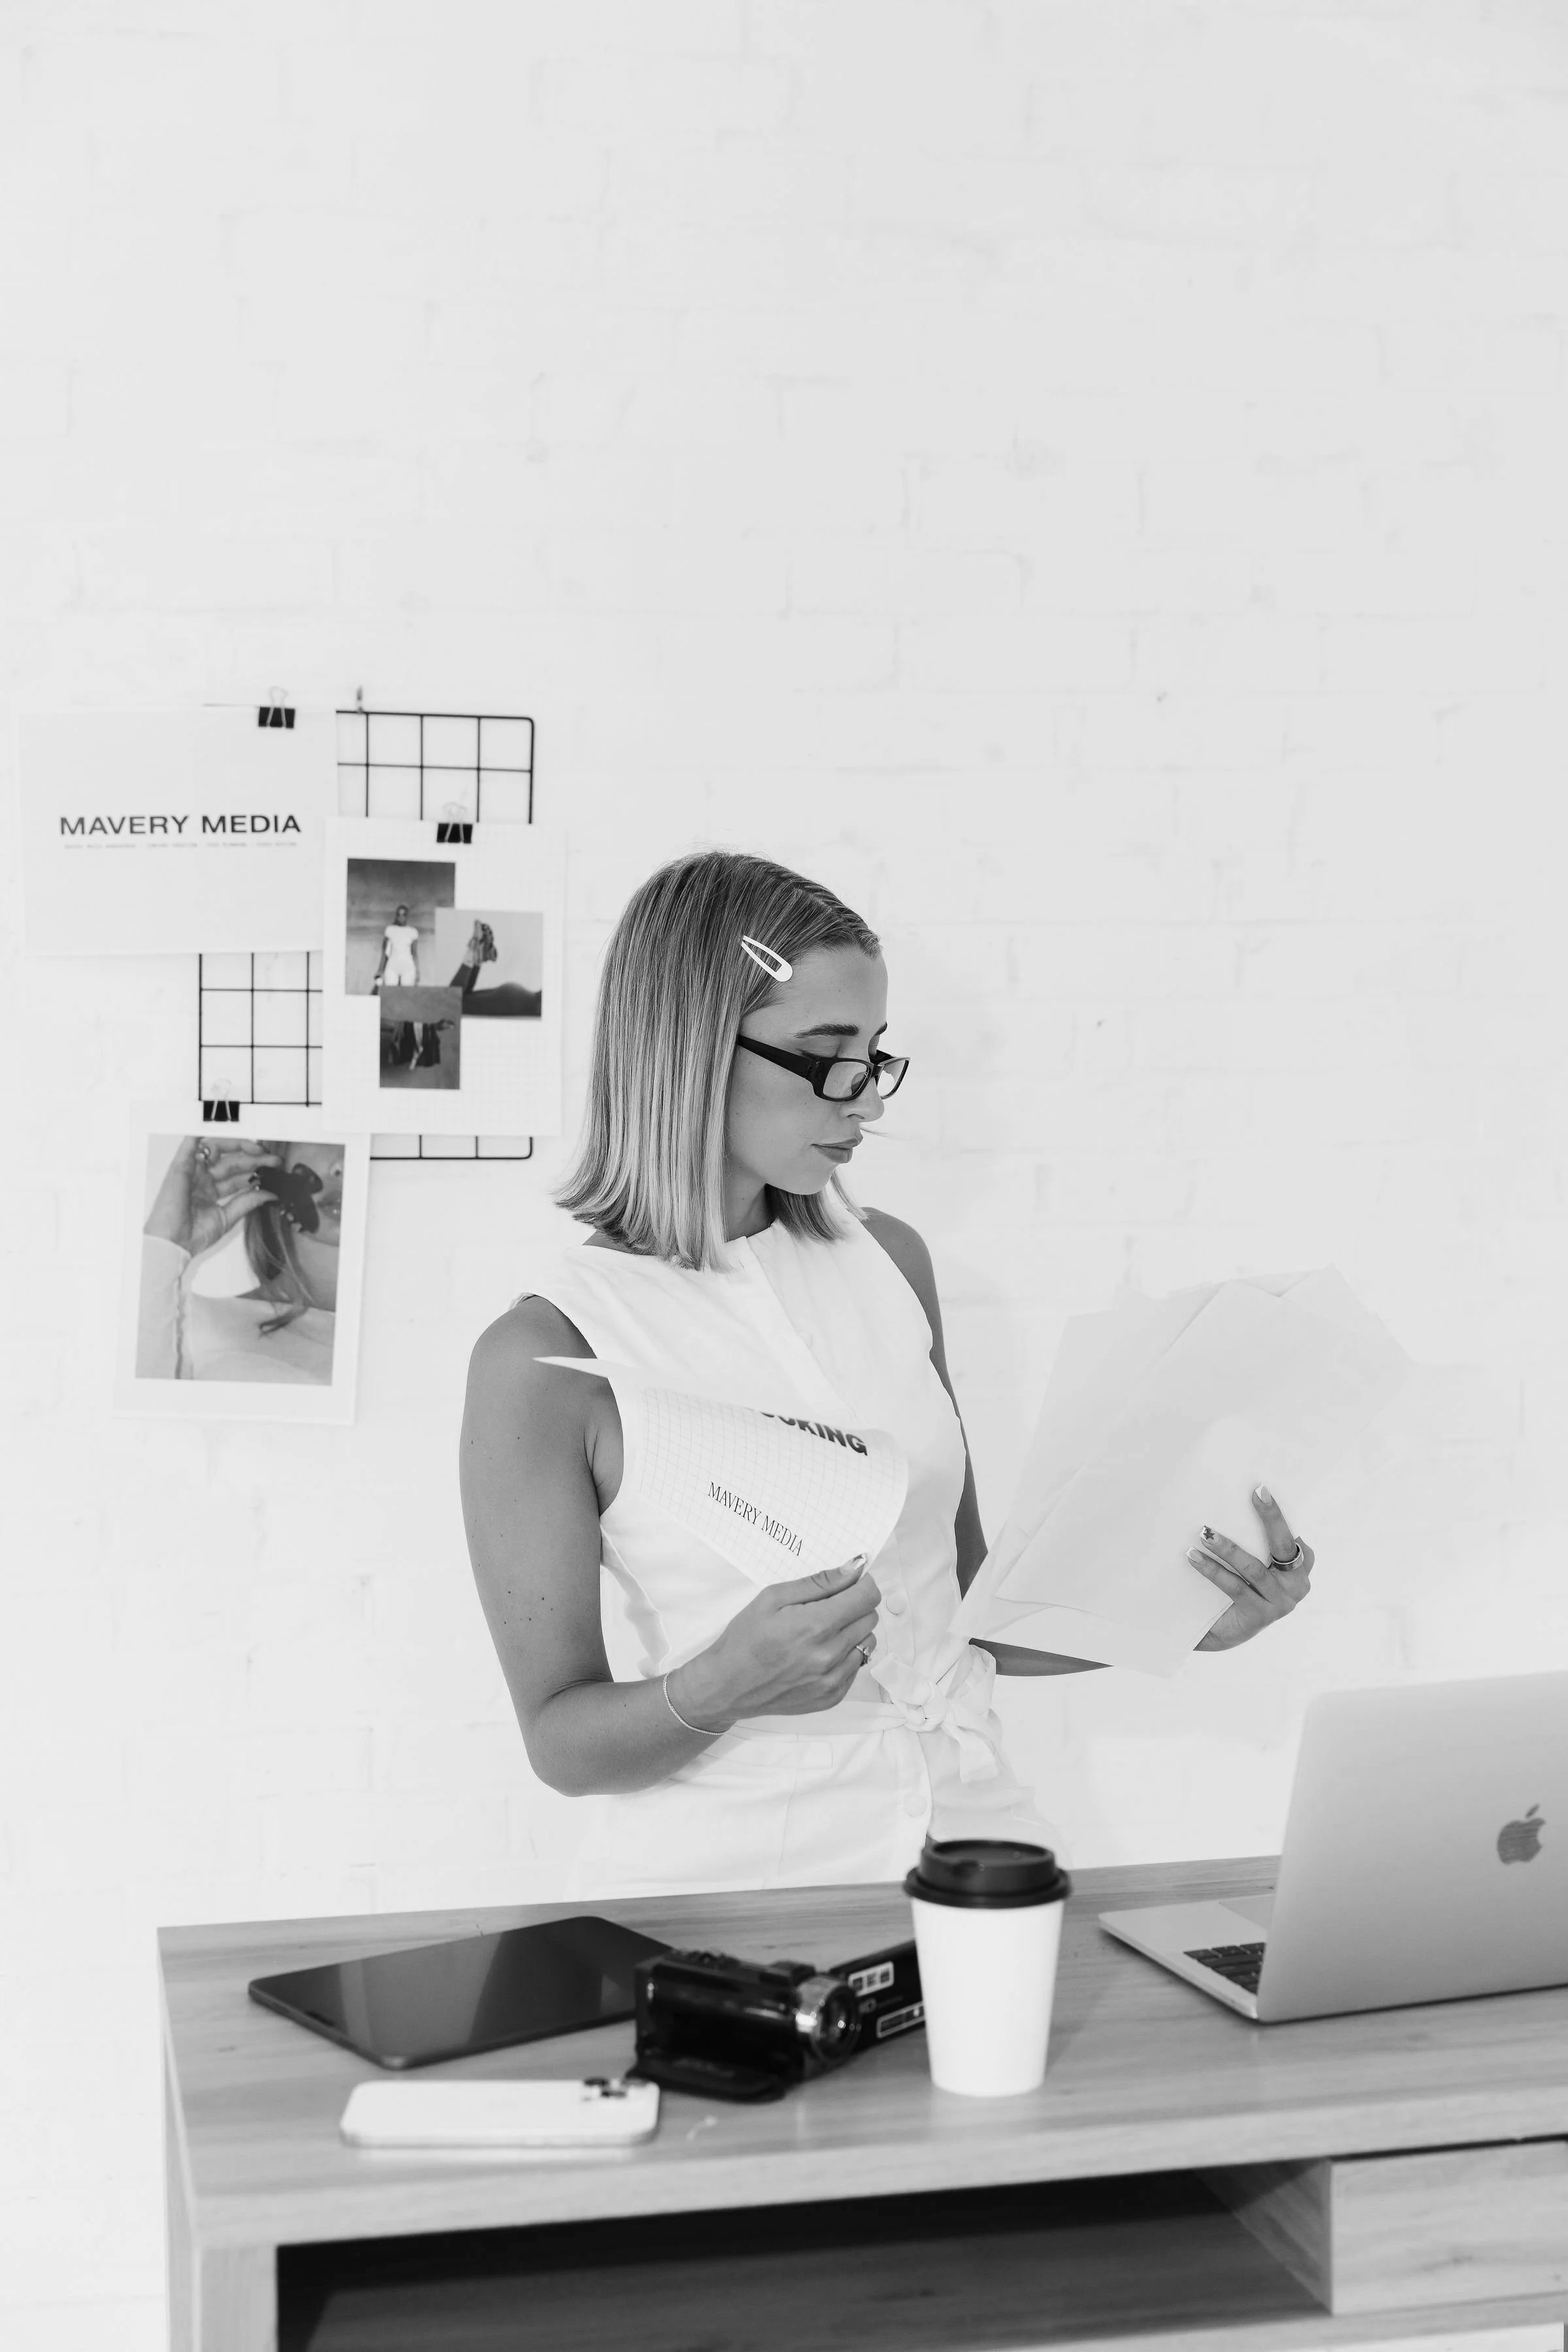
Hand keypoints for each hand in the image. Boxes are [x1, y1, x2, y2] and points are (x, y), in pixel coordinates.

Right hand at [144, 1136, 280, 1257]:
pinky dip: (199, 1136)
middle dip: (254, 1159)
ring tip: (258, 1150)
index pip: (237, 1175)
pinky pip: (189, 1147)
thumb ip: (247, 1203)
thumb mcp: (227, 1218)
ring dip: (237, 1146)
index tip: (273, 1169)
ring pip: (216, 1150)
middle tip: (273, 1160)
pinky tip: (214, 1128)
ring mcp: (192, 1172)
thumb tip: (270, 1194)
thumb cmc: (192, 1235)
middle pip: (231, 1162)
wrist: (173, 1244)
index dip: (255, 1170)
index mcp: (210, 1191)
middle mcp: (202, 1179)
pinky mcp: (180, 1168)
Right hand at [669, 1557, 880, 1729]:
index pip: (867, 1597)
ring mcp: (833, 1680)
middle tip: (829, 1607)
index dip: (863, 1585)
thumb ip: (818, 1582)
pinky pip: (857, 1667)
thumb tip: (854, 1568)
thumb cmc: (746, 1638)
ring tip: (823, 1632)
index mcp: (815, 1625)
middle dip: (855, 1606)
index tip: (852, 1583)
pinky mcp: (832, 1697)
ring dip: (852, 1632)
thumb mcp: (773, 1598)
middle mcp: (829, 1655)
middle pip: (870, 1618)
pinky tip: (819, 1654)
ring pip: (867, 1643)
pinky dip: (845, 1656)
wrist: (728, 1686)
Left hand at [1189, 1484, 1313, 1652]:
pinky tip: (1194, 1557)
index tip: (1260, 1490)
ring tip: (1205, 1533)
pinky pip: (1235, 1587)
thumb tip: (1233, 1503)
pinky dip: (1213, 1571)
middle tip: (1255, 1494)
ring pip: (1254, 1569)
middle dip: (1270, 1518)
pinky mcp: (1260, 1617)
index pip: (1293, 1535)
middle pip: (1283, 1546)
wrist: (1224, 1631)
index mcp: (1300, 1567)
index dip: (1278, 1514)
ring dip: (1227, 1548)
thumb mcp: (1253, 1563)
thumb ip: (1256, 1543)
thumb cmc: (1240, 1587)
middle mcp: (1297, 1585)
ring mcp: (1281, 1603)